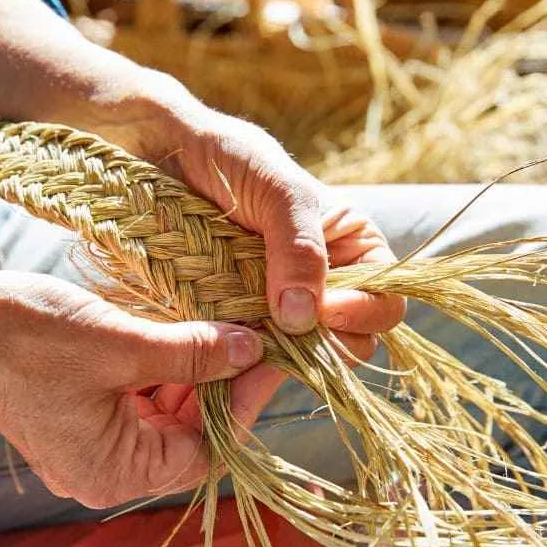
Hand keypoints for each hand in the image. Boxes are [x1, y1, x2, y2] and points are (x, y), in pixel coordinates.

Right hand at [0, 271, 267, 507]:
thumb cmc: (28, 337)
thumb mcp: (123, 343)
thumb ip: (194, 352)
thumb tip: (252, 350)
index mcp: (114, 473)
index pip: (205, 450)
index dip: (242, 404)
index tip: (268, 358)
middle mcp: (103, 472)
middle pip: (187, 435)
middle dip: (220, 386)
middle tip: (251, 338)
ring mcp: (89, 447)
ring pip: (165, 416)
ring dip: (193, 375)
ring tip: (220, 329)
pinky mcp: (77, 419)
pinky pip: (137, 403)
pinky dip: (162, 372)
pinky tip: (180, 334)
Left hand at [128, 107, 407, 410]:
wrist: (163, 153)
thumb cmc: (231, 156)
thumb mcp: (278, 190)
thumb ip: (300, 248)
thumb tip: (303, 317)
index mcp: (350, 248)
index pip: (383, 301)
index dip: (363, 314)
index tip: (326, 312)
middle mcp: (321, 284)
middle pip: (344, 343)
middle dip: (315, 358)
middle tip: (274, 354)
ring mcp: (277, 307)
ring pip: (293, 362)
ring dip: (269, 379)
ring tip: (236, 393)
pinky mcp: (235, 321)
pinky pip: (248, 361)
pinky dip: (238, 379)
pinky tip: (218, 389)